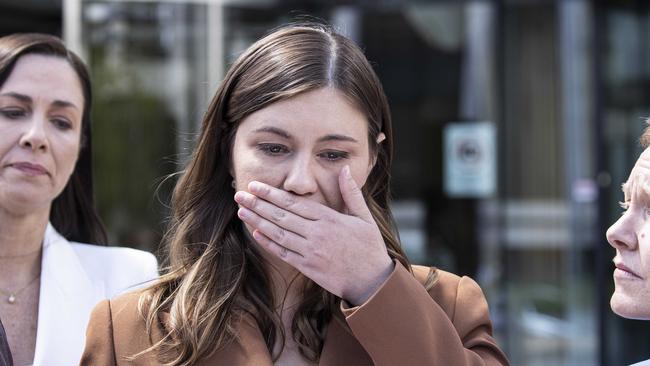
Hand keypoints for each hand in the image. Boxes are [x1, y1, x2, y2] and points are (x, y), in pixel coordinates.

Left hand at [234, 165, 393, 304]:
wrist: (372, 281)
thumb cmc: (369, 247)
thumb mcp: (364, 217)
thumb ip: (351, 193)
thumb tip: (345, 169)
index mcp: (329, 219)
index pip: (293, 203)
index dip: (271, 194)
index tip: (256, 186)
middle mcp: (316, 234)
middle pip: (281, 216)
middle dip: (258, 204)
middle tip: (240, 194)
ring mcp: (310, 252)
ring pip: (278, 234)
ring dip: (258, 221)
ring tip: (242, 211)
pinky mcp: (308, 268)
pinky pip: (284, 253)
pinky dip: (269, 243)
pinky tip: (257, 233)